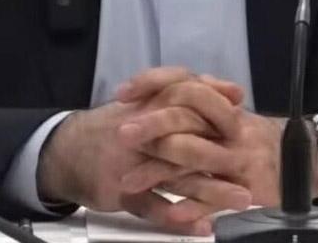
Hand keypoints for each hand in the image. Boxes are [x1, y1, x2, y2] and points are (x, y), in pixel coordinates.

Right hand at [37, 67, 251, 234]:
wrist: (66, 149)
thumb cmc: (117, 125)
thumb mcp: (148, 102)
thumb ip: (191, 95)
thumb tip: (235, 92)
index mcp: (150, 105)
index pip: (189, 101)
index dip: (217, 112)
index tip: (244, 124)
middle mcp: (142, 132)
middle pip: (187, 141)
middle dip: (221, 156)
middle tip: (251, 169)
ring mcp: (132, 163)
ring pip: (176, 176)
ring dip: (210, 190)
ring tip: (239, 200)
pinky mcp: (122, 191)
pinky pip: (153, 206)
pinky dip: (178, 217)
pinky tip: (202, 226)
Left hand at [115, 71, 317, 206]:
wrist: (303, 159)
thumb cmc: (255, 138)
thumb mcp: (228, 112)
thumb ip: (200, 98)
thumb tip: (162, 85)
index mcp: (219, 104)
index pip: (183, 82)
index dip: (152, 83)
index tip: (122, 93)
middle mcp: (227, 126)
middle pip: (185, 117)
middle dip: (150, 125)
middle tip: (121, 134)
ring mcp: (236, 156)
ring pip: (194, 158)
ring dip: (158, 171)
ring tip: (128, 182)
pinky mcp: (247, 186)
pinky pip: (215, 197)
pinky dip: (192, 207)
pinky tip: (171, 214)